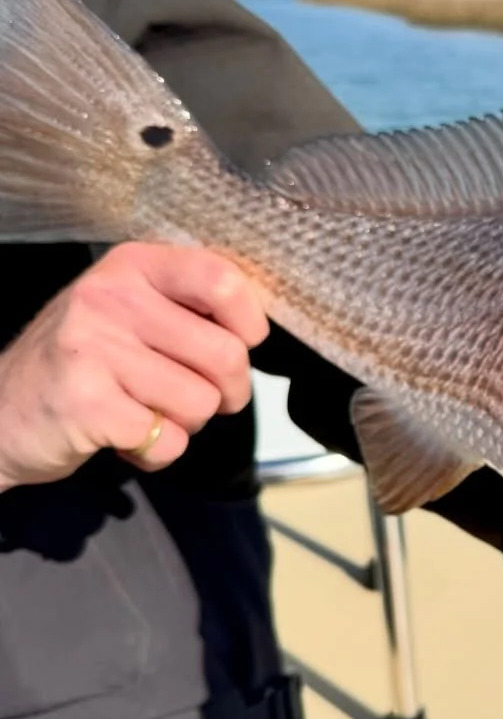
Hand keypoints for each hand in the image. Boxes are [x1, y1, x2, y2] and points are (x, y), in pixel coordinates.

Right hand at [0, 242, 267, 489]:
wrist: (0, 412)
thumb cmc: (83, 363)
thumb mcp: (130, 312)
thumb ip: (189, 308)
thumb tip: (259, 331)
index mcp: (132, 266)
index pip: (221, 278)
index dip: (250, 322)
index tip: (245, 342)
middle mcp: (110, 297)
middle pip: (227, 355)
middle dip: (228, 392)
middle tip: (197, 399)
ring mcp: (94, 348)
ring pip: (202, 403)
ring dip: (186, 424)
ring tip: (146, 413)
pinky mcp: (86, 403)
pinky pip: (168, 441)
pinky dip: (156, 452)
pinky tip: (122, 437)